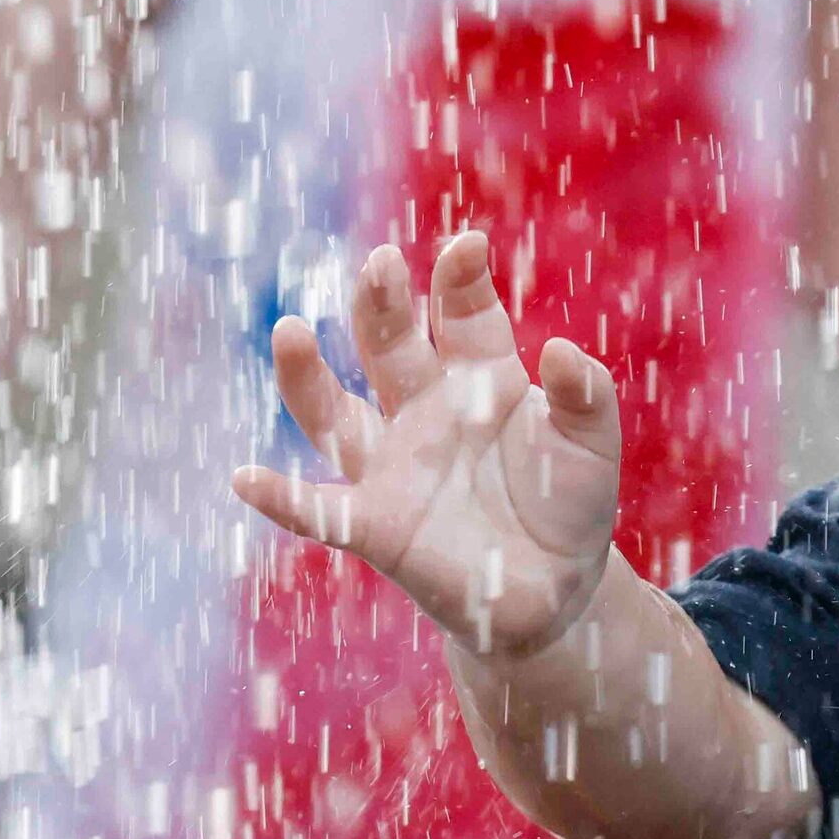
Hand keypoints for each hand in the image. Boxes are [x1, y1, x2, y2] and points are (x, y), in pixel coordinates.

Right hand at [229, 232, 624, 660]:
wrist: (557, 590)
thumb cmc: (570, 502)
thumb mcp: (593, 445)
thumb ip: (585, 396)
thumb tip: (560, 351)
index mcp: (478, 375)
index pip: (462, 314)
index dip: (460, 281)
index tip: (466, 248)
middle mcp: (423, 409)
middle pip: (390, 346)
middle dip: (383, 304)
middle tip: (379, 264)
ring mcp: (392, 465)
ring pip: (334, 411)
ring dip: (306, 375)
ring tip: (290, 332)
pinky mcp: (376, 527)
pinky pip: (319, 511)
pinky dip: (281, 499)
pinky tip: (246, 479)